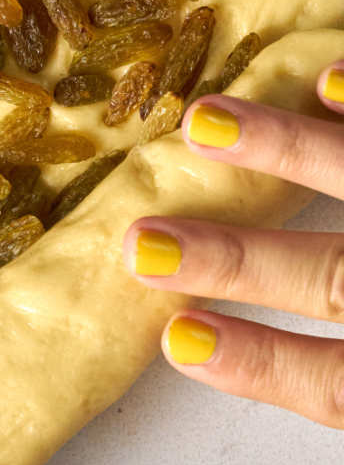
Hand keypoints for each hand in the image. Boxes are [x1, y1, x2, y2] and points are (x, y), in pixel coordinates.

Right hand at [125, 63, 343, 426]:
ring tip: (203, 122)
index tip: (178, 343)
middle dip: (232, 261)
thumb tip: (220, 355)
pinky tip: (326, 79)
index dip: (260, 364)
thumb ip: (341, 383)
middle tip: (140, 244)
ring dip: (283, 149)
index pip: (333, 385)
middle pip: (329, 278)